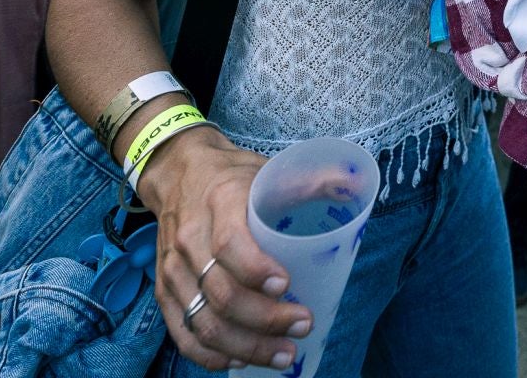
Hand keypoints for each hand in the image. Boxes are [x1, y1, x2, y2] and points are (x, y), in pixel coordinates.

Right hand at [144, 133, 310, 371]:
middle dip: (266, 320)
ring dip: (245, 346)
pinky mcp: (166, 293)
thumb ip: (312, 178)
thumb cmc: (231, 177)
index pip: (230, 244)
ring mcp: (173, 270)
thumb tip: (359, 183)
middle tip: (303, 325)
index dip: (257, 270)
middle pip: (221, 293)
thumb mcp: (268, 168)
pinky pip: (184, 334)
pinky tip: (242, 361)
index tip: (288, 285)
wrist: (178, 174)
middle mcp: (190, 239)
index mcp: (218, 202)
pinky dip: (212, 356)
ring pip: (203, 321)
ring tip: (284, 355)